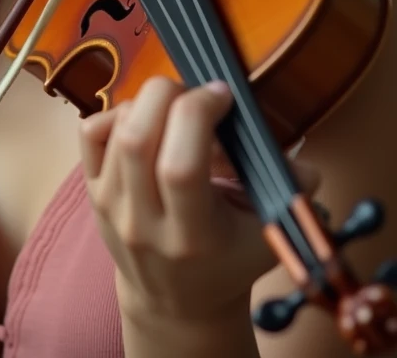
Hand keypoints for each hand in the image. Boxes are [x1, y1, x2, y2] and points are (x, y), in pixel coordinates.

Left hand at [79, 76, 318, 330]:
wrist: (173, 302)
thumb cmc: (224, 261)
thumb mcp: (263, 237)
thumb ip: (286, 196)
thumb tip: (306, 169)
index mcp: (190, 235)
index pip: (179, 167)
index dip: (199, 116)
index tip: (224, 96)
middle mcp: (142, 221)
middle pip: (138, 137)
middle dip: (171, 95)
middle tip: (197, 94)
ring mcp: (110, 205)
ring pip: (116, 128)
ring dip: (150, 102)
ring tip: (177, 109)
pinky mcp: (89, 190)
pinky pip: (91, 130)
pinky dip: (117, 111)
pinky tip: (145, 120)